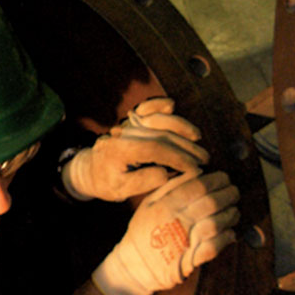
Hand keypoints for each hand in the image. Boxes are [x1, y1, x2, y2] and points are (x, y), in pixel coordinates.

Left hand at [62, 98, 209, 201]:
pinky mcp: (129, 122)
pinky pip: (143, 109)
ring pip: (155, 119)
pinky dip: (156, 105)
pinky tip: (170, 106)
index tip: (194, 169)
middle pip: (160, 134)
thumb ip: (142, 181)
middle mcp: (124, 133)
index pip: (155, 150)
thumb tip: (166, 172)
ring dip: (179, 126)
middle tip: (204, 159)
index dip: (178, 158)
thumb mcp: (120, 190)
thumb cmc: (106, 182)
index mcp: (120, 150)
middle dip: (185, 146)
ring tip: (197, 138)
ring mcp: (126, 125)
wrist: (90, 170)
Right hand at [92, 171, 239, 294]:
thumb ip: (170, 187)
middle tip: (233, 192)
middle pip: (212, 202)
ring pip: (217, 223)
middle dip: (229, 194)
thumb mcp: (149, 203)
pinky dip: (227, 238)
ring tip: (233, 210)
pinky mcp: (191, 259)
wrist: (136, 266)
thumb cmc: (143, 230)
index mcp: (166, 205)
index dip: (217, 179)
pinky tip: (229, 232)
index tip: (224, 178)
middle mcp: (177, 221)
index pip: (199, 186)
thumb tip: (196, 172)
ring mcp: (185, 241)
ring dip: (230, 215)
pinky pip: (215, 246)